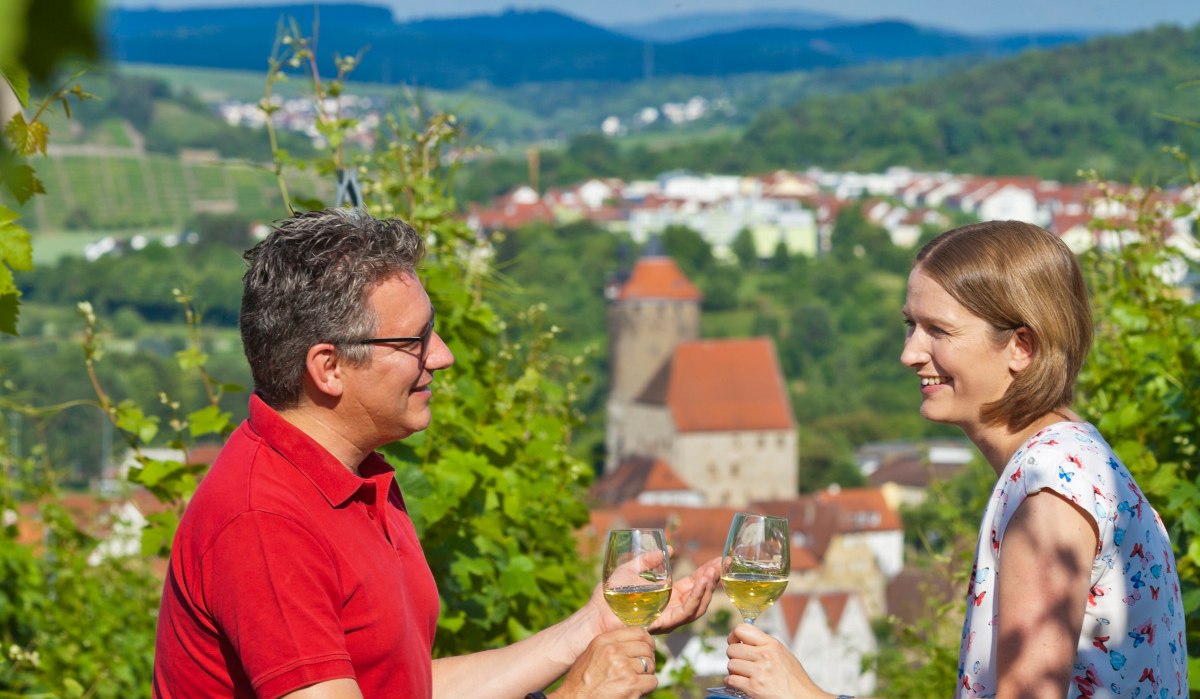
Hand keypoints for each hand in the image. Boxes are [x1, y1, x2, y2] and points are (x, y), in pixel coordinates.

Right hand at [552, 627, 656, 698]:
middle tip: (642, 669)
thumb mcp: (591, 655)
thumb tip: (633, 643)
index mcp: (604, 641)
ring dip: (646, 675)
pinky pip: (652, 681)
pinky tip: (636, 691)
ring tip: (634, 682)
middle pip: (646, 648)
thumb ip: (610, 646)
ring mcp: (623, 668)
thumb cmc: (581, 682)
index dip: (647, 641)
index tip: (648, 648)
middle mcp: (614, 651)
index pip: (638, 632)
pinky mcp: (632, 685)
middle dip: (648, 659)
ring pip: (650, 665)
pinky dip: (647, 688)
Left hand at [589, 553, 719, 634]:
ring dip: (707, 588)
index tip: (720, 560)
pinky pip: (685, 612)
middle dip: (713, 579)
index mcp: (667, 596)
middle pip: (700, 595)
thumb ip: (648, 560)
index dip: (707, 572)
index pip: (693, 584)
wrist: (595, 614)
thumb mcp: (631, 569)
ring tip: (713, 572)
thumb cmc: (609, 595)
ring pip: (696, 606)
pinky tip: (701, 583)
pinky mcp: (663, 623)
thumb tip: (667, 550)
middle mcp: (671, 609)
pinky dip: (696, 598)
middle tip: (724, 563)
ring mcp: (668, 618)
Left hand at [724, 623, 828, 698]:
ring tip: (743, 674)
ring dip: (734, 671)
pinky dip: (732, 682)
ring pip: (731, 665)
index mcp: (772, 644)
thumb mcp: (783, 654)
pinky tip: (740, 683)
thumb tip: (744, 640)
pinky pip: (731, 680)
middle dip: (734, 656)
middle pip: (732, 649)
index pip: (742, 629)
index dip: (733, 635)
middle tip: (740, 661)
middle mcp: (765, 656)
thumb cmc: (794, 679)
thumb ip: (764, 645)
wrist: (802, 698)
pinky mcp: (754, 687)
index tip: (734, 641)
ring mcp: (759, 672)